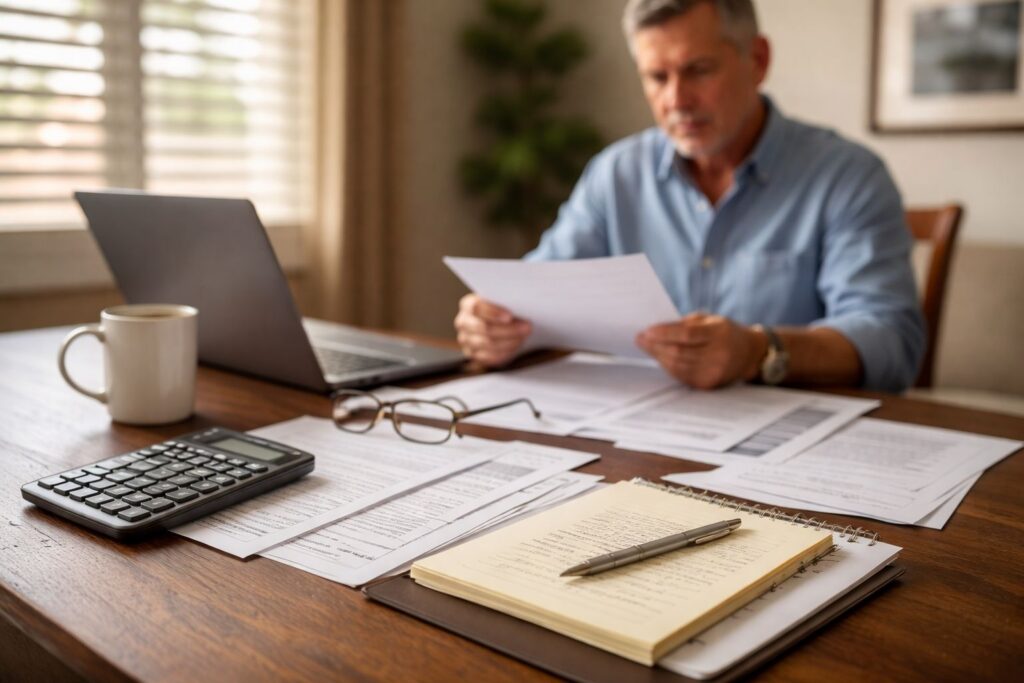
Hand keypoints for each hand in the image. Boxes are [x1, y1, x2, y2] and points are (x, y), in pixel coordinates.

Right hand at [454, 294, 531, 366]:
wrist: (495, 322)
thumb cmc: (500, 308)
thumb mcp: (500, 300)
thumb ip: (505, 301)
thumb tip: (522, 305)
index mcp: (467, 305)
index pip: (477, 308)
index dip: (493, 312)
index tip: (510, 316)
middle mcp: (463, 322)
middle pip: (484, 328)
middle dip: (509, 329)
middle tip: (527, 327)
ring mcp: (466, 340)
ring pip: (489, 344)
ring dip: (510, 341)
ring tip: (524, 336)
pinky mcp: (473, 354)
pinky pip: (490, 357)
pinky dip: (506, 352)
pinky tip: (516, 345)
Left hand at [636, 313, 765, 388]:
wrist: (748, 354)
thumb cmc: (724, 332)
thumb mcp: (710, 320)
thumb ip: (686, 324)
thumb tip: (656, 331)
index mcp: (719, 333)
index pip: (687, 334)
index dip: (665, 333)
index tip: (647, 330)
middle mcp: (719, 354)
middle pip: (679, 352)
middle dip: (656, 345)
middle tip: (640, 339)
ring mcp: (714, 371)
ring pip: (677, 365)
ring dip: (658, 356)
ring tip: (646, 347)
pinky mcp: (708, 384)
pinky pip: (681, 375)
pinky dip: (667, 366)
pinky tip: (659, 358)